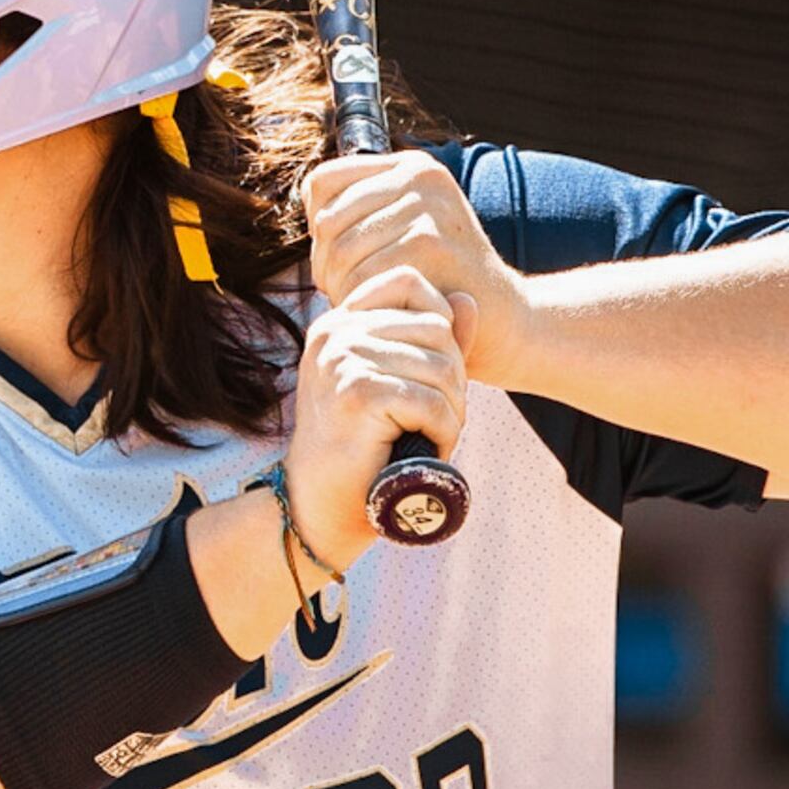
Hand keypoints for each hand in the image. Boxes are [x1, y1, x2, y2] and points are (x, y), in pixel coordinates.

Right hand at [282, 262, 467, 570]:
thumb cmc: (363, 447)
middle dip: (453, 379)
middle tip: (437, 418)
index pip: (409, 282)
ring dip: (452, 411)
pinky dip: (443, 433)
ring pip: (441, 368)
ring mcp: (342, 360)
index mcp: (339, 322)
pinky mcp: (357, 393)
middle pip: (436, 328)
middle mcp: (335, 332)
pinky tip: (426, 449)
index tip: (431, 375)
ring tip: (432, 437)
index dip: (441, 324)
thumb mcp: (399, 381)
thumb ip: (433, 339)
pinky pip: (432, 403)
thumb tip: (468, 299)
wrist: (320, 506)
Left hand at [302, 152, 531, 387]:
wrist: (504, 319)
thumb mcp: (407, 229)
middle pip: (326, 219)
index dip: (318, 226)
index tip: (337, 256)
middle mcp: (419, 176)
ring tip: (363, 302)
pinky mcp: (428, 243)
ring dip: (339, 288)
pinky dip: (359, 303)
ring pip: (338, 250)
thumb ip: (365, 211)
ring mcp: (426, 207)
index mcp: (411, 166)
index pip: (322, 182)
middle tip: (345, 291)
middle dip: (325, 264)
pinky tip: (379, 313)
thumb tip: (307, 202)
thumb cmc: (441, 280)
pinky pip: (360, 277)